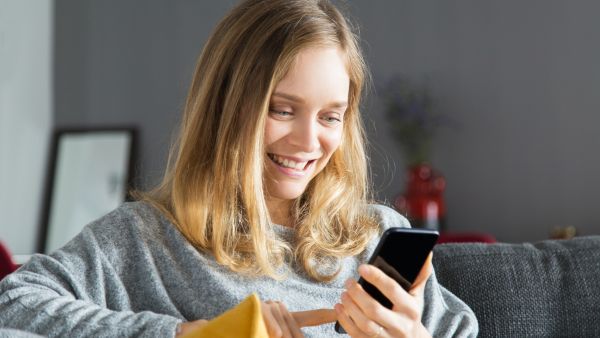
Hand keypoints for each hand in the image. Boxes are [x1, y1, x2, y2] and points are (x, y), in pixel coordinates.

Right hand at [176, 302, 335, 337]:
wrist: (211, 333)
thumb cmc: (241, 333)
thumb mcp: (263, 334)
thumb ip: (282, 333)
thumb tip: (290, 336)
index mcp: (279, 318)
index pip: (304, 318)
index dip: (320, 315)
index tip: (336, 313)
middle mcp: (273, 309)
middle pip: (292, 323)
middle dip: (292, 335)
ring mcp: (263, 307)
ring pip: (281, 320)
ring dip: (279, 332)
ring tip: (271, 336)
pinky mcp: (253, 307)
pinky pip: (269, 315)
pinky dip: (272, 325)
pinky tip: (273, 332)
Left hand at [335, 253, 432, 337]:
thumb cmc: (410, 314)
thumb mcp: (417, 296)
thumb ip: (420, 276)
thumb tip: (426, 254)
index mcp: (411, 309)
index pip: (392, 290)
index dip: (376, 277)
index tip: (362, 268)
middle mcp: (400, 325)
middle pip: (374, 309)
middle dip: (357, 294)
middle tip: (348, 282)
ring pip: (364, 324)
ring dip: (350, 308)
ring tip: (343, 294)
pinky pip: (357, 335)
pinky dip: (345, 321)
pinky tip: (340, 308)